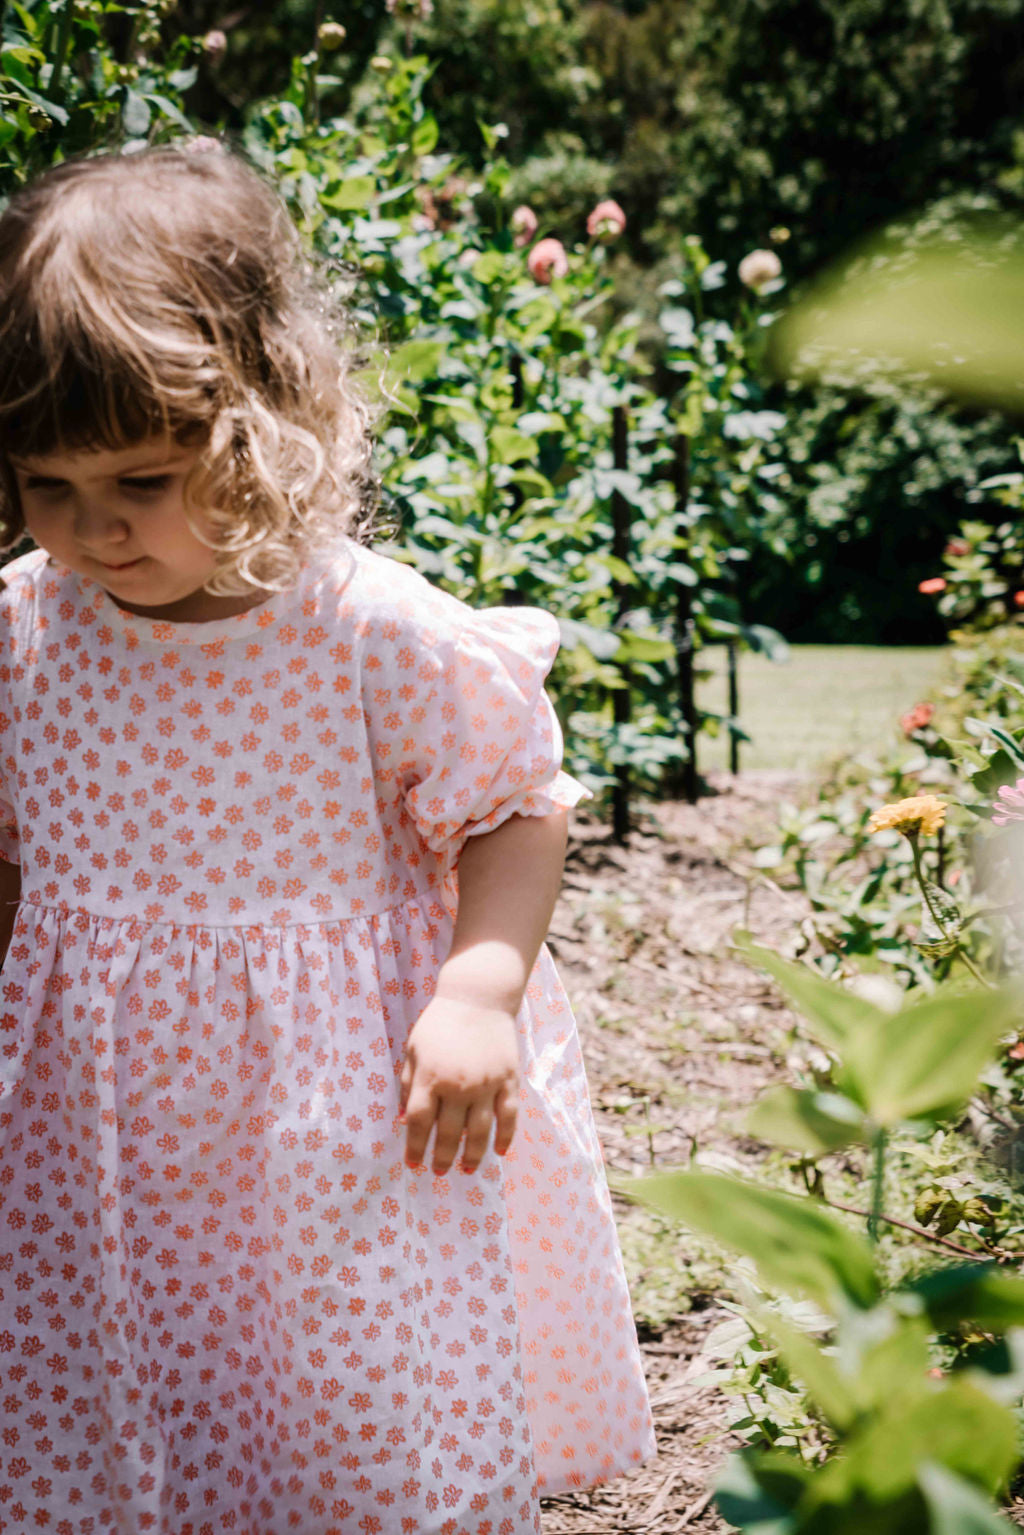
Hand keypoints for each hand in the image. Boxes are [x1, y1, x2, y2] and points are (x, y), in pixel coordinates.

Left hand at [398, 993, 519, 1174]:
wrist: (479, 998)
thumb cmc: (440, 1024)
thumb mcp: (414, 1049)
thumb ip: (407, 1084)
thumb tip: (402, 1119)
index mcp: (430, 1077)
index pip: (418, 1122)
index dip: (414, 1146)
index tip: (413, 1163)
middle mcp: (457, 1085)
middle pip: (448, 1133)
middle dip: (442, 1157)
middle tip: (439, 1172)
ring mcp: (486, 1084)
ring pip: (479, 1131)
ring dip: (472, 1155)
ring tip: (466, 1170)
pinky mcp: (509, 1080)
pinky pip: (508, 1116)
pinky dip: (505, 1137)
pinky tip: (499, 1152)